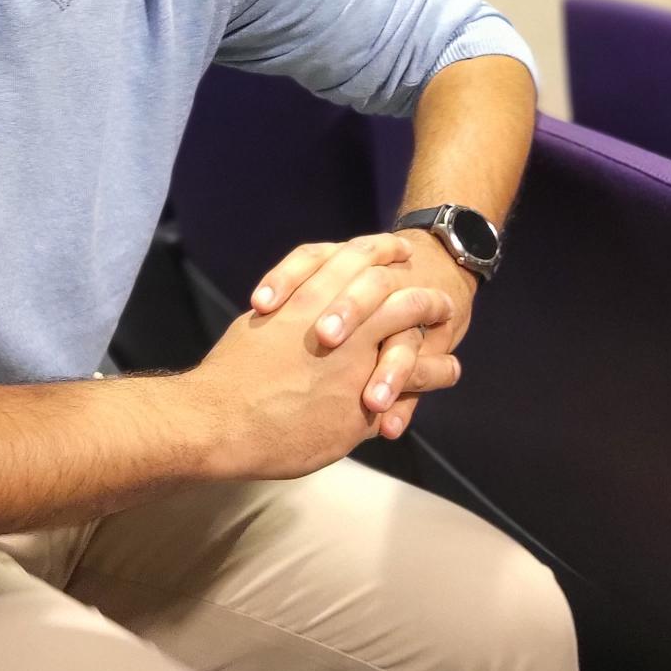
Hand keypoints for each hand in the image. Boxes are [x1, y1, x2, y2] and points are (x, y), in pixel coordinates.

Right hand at [182, 238, 457, 481]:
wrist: (220, 421)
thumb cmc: (230, 375)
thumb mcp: (262, 327)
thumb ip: (290, 314)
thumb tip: (300, 308)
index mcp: (309, 299)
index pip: (355, 260)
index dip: (380, 251)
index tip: (396, 249)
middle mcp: (339, 325)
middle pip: (394, 291)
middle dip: (419, 285)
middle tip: (435, 286)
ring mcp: (355, 365)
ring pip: (411, 335)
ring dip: (435, 325)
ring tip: (451, 324)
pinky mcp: (361, 404)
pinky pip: (409, 384)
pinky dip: (432, 374)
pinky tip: (447, 371)